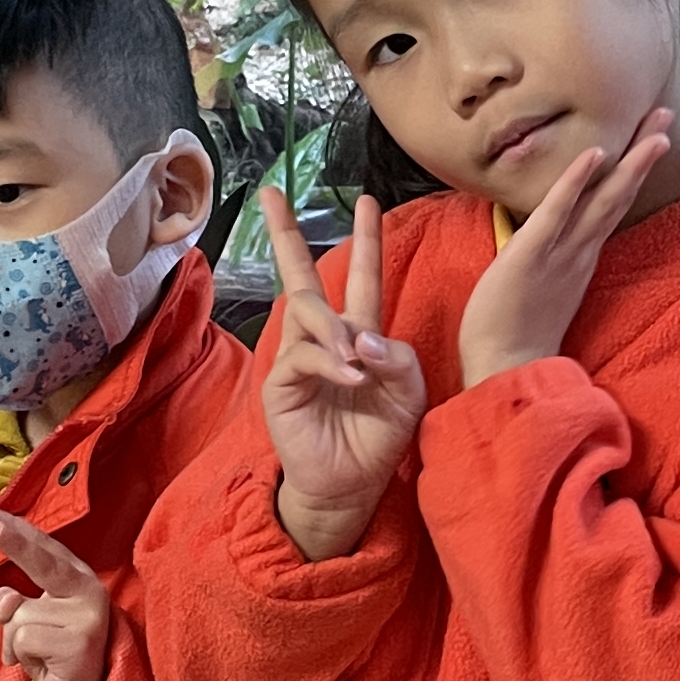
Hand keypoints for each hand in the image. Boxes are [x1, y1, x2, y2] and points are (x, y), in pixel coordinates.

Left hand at [0, 509, 113, 680]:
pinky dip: (21, 656)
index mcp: (78, 580)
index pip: (46, 550)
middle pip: (44, 563)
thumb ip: (15, 602)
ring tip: (37, 656)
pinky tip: (43, 667)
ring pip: (18, 614)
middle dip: (16, 543)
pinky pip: (23, 639)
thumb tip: (5, 598)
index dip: (19, 531)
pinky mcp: (80, 643)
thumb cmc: (52, 655)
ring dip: (14, 640)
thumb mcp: (30, 622)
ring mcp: (88, 617)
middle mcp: (89, 592)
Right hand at [257, 195, 427, 560]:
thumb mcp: (407, 391)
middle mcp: (325, 338)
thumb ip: (395, 356)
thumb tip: (359, 337)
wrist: (353, 484)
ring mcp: (299, 357)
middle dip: (287, 234)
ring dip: (333, 329)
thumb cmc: (380, 436)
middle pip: (303, 276)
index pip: (360, 277)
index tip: (368, 201)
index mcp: (360, 334)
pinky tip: (349, 377)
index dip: (365, 241)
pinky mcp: (281, 383)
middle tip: (271, 195)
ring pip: (307, 311)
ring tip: (354, 360)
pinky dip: (329, 361)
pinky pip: (303, 354)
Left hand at [459, 108, 679, 387]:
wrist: (505, 371)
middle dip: (645, 155)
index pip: (611, 204)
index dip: (633, 170)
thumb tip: (546, 235)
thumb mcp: (539, 286)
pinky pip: (556, 213)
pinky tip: (593, 154)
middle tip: (669, 118)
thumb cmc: (514, 333)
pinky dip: (575, 182)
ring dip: (629, 161)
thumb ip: (549, 258)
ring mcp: (561, 254)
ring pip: (602, 200)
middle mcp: (579, 251)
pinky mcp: (532, 257)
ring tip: (655, 129)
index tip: (653, 139)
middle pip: (619, 195)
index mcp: (580, 256)